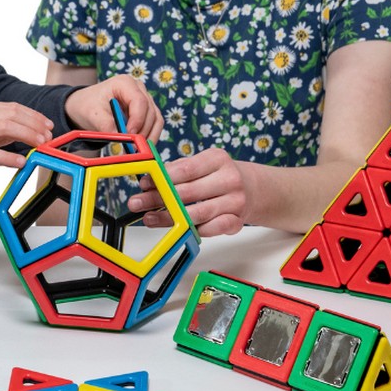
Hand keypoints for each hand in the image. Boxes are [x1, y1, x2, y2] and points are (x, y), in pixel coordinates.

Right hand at [0, 102, 53, 174]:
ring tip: (40, 145)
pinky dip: (9, 157)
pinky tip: (21, 162)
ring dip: (27, 136)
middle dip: (35, 125)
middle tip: (49, 136)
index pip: (13, 108)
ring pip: (5, 128)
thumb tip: (23, 133)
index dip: (34, 116)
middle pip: (12, 115)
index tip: (48, 125)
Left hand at [65, 75, 161, 140]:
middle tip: (133, 148)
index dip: (137, 120)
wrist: (87, 106)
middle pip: (150, 112)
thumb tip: (121, 139)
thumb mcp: (92, 114)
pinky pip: (154, 125)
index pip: (139, 101)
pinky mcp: (147, 111)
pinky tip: (139, 147)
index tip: (130, 135)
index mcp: (125, 83)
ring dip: (149, 137)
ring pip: (156, 120)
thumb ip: (106, 125)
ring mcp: (145, 99)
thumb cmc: (88, 105)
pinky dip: (149, 137)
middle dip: (143, 132)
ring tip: (136, 150)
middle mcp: (139, 89)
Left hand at [128, 147, 249, 236]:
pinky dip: (194, 230)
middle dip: (159, 199)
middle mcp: (229, 179)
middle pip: (188, 192)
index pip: (186, 169)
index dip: (162, 178)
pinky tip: (179, 230)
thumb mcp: (202, 164)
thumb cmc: (218, 176)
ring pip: (197, 213)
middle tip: (137, 203)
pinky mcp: (237, 221)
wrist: (253, 189)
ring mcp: (236, 201)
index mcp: (218, 159)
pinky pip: (212, 229)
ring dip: (169, 218)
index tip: (144, 184)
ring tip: (149, 219)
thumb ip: (177, 170)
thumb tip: (149, 181)